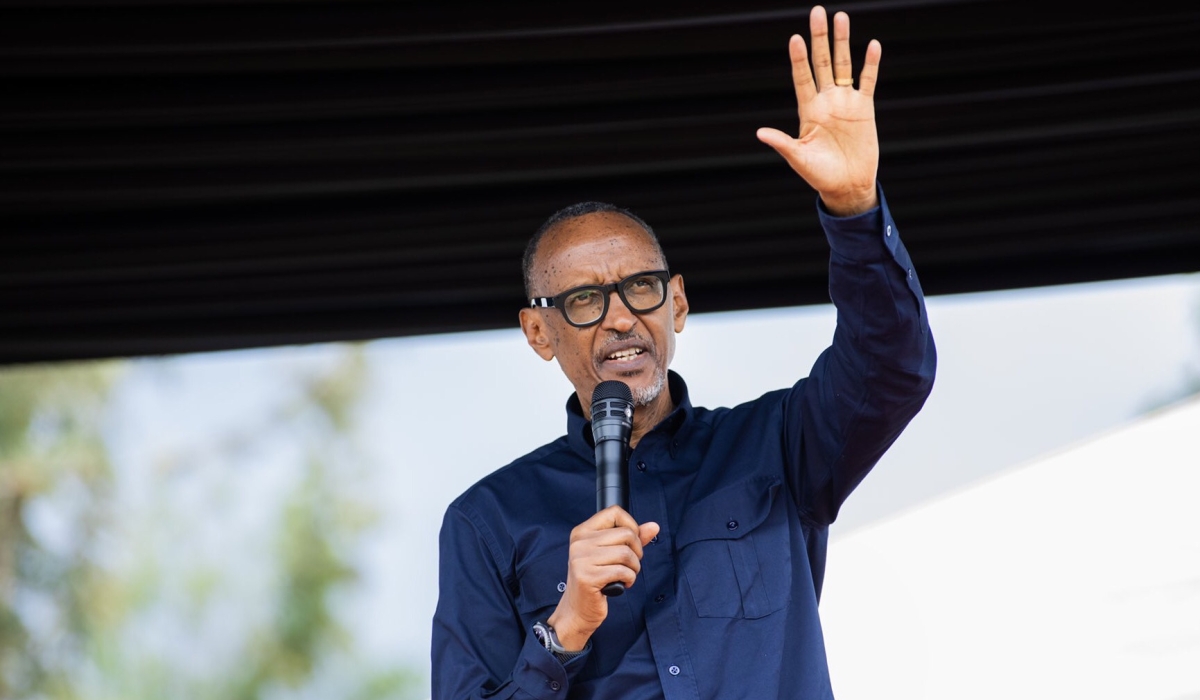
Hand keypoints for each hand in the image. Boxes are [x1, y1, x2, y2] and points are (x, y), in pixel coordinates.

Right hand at [547, 506, 659, 650]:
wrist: (577, 610)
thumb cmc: (595, 580)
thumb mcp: (610, 555)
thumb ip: (632, 538)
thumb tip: (653, 526)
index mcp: (583, 532)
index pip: (614, 512)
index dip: (631, 525)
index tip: (632, 542)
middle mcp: (580, 542)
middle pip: (626, 534)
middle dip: (637, 551)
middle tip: (630, 564)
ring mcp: (581, 560)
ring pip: (626, 553)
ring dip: (634, 568)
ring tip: (627, 575)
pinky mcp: (588, 577)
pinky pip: (623, 571)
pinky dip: (629, 579)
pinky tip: (622, 584)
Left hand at [756, 5, 880, 215]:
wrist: (847, 185)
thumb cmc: (819, 175)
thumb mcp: (799, 159)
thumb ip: (782, 143)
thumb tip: (760, 132)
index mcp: (807, 110)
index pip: (802, 77)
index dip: (798, 59)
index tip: (794, 38)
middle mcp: (825, 100)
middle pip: (822, 62)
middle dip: (819, 38)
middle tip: (818, 12)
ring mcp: (845, 102)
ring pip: (843, 65)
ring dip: (843, 42)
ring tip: (841, 17)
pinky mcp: (864, 108)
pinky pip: (868, 81)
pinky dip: (870, 64)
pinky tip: (872, 45)